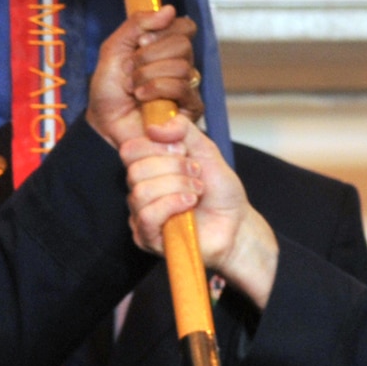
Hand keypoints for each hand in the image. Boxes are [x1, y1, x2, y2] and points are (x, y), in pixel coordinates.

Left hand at [86, 8, 202, 146]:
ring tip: (134, 88)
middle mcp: (181, 65)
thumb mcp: (114, 47)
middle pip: (182, 44)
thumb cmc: (109, 89)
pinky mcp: (190, 109)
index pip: (185, 26)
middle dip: (148, 57)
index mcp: (166, 47)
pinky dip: (156, 90)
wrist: (102, 121)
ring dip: (147, 76)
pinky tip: (143, 99)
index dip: (162, 31)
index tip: (140, 43)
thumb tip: (168, 9)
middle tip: (131, 70)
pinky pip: (182, 88)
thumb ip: (139, 23)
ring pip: (181, 67)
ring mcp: (188, 87)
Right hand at [121, 117, 278, 305]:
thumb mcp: (206, 149)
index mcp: (148, 167)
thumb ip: (183, 130)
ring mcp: (140, 215)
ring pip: (141, 192)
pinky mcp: (147, 238)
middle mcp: (140, 189)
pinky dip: (172, 204)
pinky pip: (147, 216)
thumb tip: (153, 127)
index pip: (130, 150)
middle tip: (197, 174)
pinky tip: (189, 204)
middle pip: (135, 170)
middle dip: (173, 168)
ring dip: (177, 186)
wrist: (236, 222)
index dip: (157, 146)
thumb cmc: (220, 190)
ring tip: (197, 191)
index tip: (184, 151)